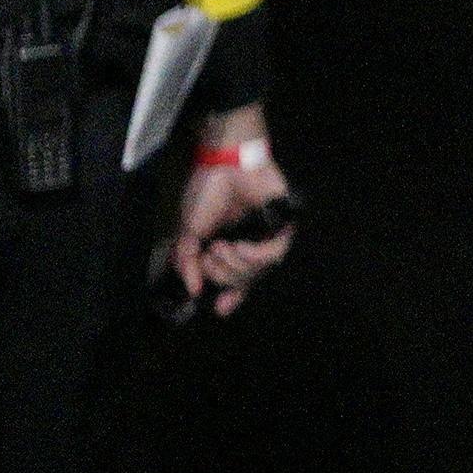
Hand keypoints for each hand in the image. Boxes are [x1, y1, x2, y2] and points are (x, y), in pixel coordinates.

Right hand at [170, 108, 293, 316]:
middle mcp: (249, 245)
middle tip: (210, 255)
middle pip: (242, 282)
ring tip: (222, 245)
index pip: (234, 282)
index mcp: (228, 248)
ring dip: (234, 264)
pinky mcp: (283, 227)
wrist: (225, 164)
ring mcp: (266, 237)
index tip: (219, 308)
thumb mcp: (188, 233)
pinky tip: (240, 246)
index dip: (230, 299)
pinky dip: (254, 256)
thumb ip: (188, 262)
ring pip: (257, 272)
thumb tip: (193, 290)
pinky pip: (274, 256)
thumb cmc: (207, 192)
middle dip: (221, 275)